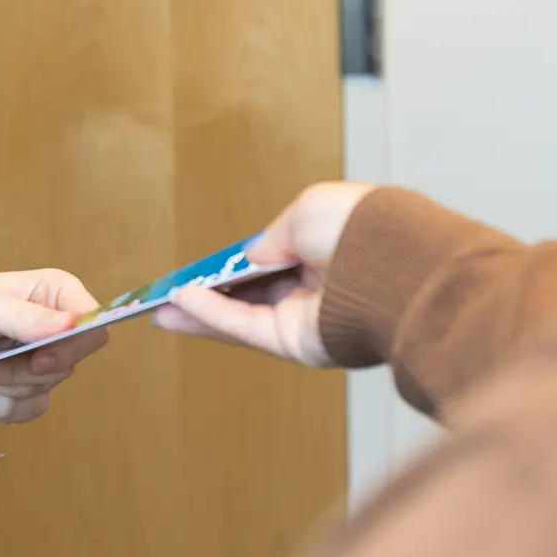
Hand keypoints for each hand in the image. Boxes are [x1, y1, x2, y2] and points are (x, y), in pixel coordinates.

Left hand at [0, 269, 105, 422]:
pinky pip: (14, 414)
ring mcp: (34, 367)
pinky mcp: (14, 397)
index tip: (37, 354)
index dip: (73, 345)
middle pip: (62, 367)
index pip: (93, 325)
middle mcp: (52, 332)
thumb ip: (24, 316)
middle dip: (7, 367)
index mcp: (53, 295)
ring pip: (35, 394)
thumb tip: (72, 324)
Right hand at [152, 183, 377, 365]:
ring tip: (159, 306)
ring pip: (240, 316)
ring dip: (198, 310)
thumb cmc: (363, 229)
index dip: (233, 263)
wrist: (397, 268)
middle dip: (208, 292)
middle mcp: (319, 288)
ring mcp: (307, 319)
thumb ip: (270, 237)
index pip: (272, 259)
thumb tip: (248, 257)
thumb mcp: (307, 212)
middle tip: (169, 292)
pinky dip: (210, 316)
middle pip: (250, 293)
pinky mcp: (297, 344)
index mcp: (329, 250)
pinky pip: (245, 327)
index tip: (200, 266)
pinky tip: (180, 305)